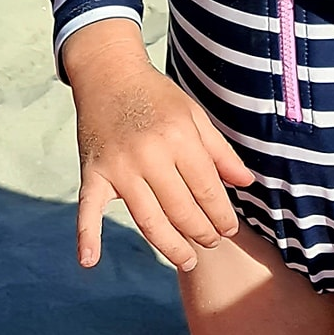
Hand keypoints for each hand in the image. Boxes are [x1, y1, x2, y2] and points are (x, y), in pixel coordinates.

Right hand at [62, 20, 254, 271]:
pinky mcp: (92, 173)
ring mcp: (118, 166)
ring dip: (170, 246)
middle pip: (181, 209)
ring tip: (187, 260)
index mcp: (178, 137)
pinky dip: (86, 236)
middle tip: (212, 243)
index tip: (230, 228)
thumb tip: (247, 184)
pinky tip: (89, 261)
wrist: (108, 73)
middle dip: (201, 232)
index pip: (207, 189)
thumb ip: (220, 152)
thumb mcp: (193, 115)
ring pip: (148, 219)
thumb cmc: (156, 96)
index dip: (222, 214)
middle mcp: (149, 154)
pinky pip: (87, 209)